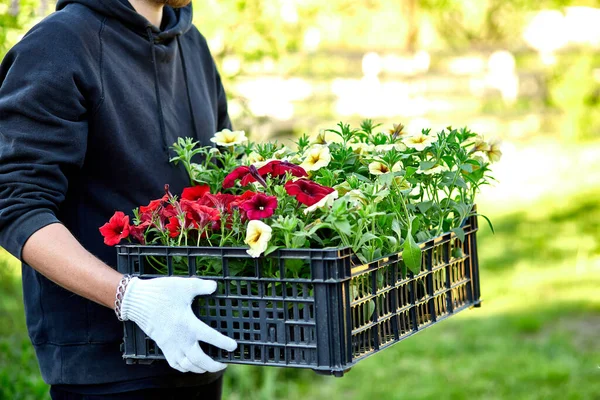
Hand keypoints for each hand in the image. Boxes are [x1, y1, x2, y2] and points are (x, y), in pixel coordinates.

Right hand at [120, 276, 236, 372]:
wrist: (136, 300)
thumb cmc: (160, 292)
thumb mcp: (184, 285)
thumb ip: (201, 286)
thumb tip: (215, 286)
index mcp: (188, 324)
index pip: (211, 337)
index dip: (223, 343)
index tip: (233, 347)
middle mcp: (180, 338)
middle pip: (199, 359)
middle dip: (214, 365)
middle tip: (224, 364)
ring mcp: (170, 344)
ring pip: (187, 365)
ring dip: (200, 369)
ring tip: (210, 367)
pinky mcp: (162, 346)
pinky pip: (174, 363)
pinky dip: (184, 368)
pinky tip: (190, 366)